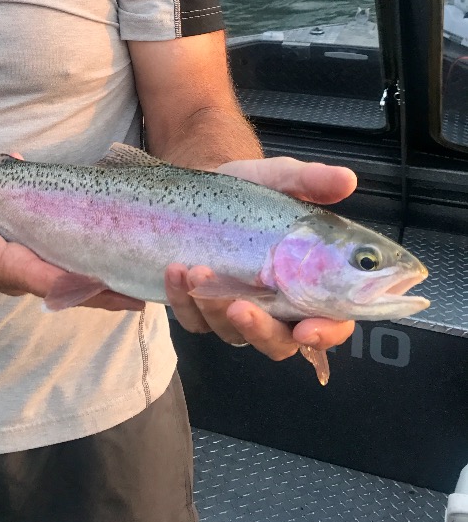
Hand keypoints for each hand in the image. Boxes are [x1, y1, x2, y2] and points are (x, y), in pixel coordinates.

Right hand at [0, 193, 141, 309]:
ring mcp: (22, 264)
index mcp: (10, 268)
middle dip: (114, 285)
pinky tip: (103, 235)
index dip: (98, 287)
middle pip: (77, 284)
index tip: (134, 293)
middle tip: (156, 283)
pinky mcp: (20, 252)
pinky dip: (82, 251)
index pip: (62, 283)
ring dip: (102, 269)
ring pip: (70, 271)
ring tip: (141, 265)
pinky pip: (59, 257)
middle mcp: (22, 272)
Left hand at [165, 157, 356, 359]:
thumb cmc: (254, 189)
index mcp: (310, 284)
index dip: (325, 332)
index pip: (331, 323)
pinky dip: (183, 300)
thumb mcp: (279, 178)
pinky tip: (176, 270)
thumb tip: (346, 179)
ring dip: (213, 309)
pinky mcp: (203, 308)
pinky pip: (194, 320)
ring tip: (197, 269)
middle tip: (238, 306)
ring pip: (231, 333)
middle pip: (278, 342)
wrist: (206, 183)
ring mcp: (238, 311)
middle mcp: (278, 307)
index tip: (307, 328)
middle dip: (259, 330)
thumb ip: (311, 181)